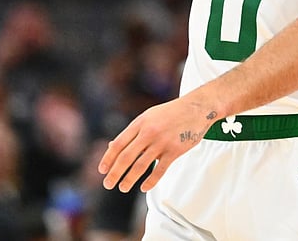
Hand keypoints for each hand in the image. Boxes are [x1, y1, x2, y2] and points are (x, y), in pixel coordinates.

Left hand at [98, 97, 215, 192]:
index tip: (102, 170)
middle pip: (126, 157)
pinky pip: (160, 170)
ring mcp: (162, 142)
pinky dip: (150, 181)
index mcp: (140, 123)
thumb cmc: (169, 114)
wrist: (196, 109)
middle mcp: (149, 132)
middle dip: (115, 173)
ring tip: (122, 187)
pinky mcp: (175, 150)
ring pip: (141, 165)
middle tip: (108, 184)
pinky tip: (143, 187)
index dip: (108, 158)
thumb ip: (132, 132)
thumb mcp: (148, 117)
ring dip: (129, 179)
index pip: (119, 143)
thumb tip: (111, 147)